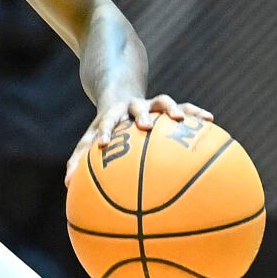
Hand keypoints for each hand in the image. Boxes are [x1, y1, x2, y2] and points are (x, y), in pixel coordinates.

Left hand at [64, 94, 214, 184]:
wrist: (118, 92)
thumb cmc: (105, 128)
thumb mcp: (91, 139)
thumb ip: (80, 160)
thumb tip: (66, 184)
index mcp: (110, 117)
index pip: (105, 123)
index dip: (104, 132)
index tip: (104, 144)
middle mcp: (130, 108)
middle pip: (134, 108)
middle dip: (139, 115)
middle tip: (144, 126)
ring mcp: (149, 104)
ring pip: (161, 101)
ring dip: (170, 108)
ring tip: (180, 119)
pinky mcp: (166, 105)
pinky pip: (184, 107)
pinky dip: (195, 112)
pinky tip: (210, 119)